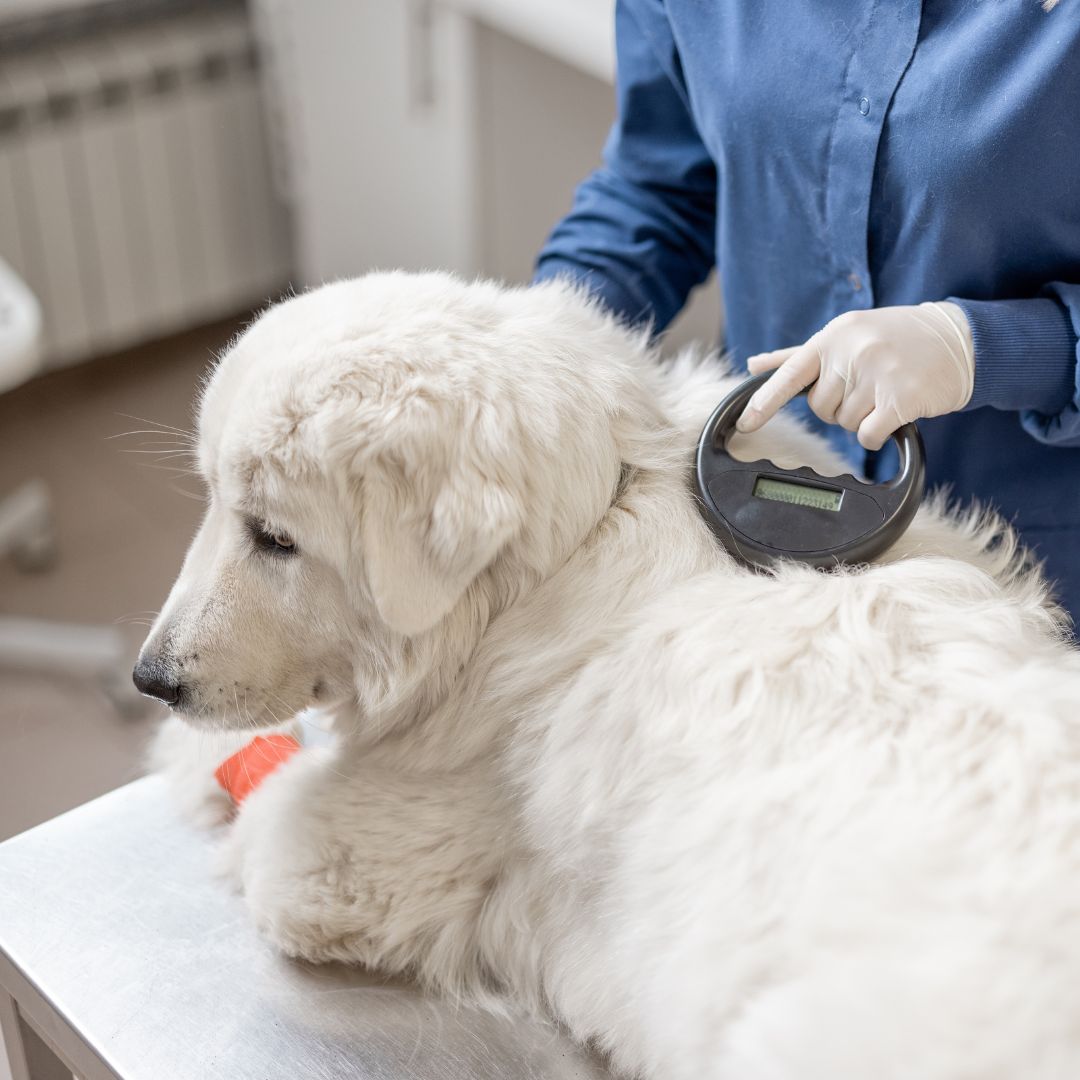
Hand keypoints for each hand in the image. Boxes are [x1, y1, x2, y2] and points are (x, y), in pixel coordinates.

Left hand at [736, 302, 974, 450]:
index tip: (744, 423)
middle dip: (840, 406)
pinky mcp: (901, 398)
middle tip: (868, 385)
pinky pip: (868, 436)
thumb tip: (754, 364)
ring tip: (885, 392)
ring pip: (845, 424)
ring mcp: (877, 374)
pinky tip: (894, 413)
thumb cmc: (894, 338)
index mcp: (833, 337)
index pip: (789, 374)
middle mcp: (852, 352)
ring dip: (863, 418)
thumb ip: (798, 356)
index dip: (764, 402)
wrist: (957, 340)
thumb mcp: (844, 335)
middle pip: (821, 408)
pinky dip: (878, 434)